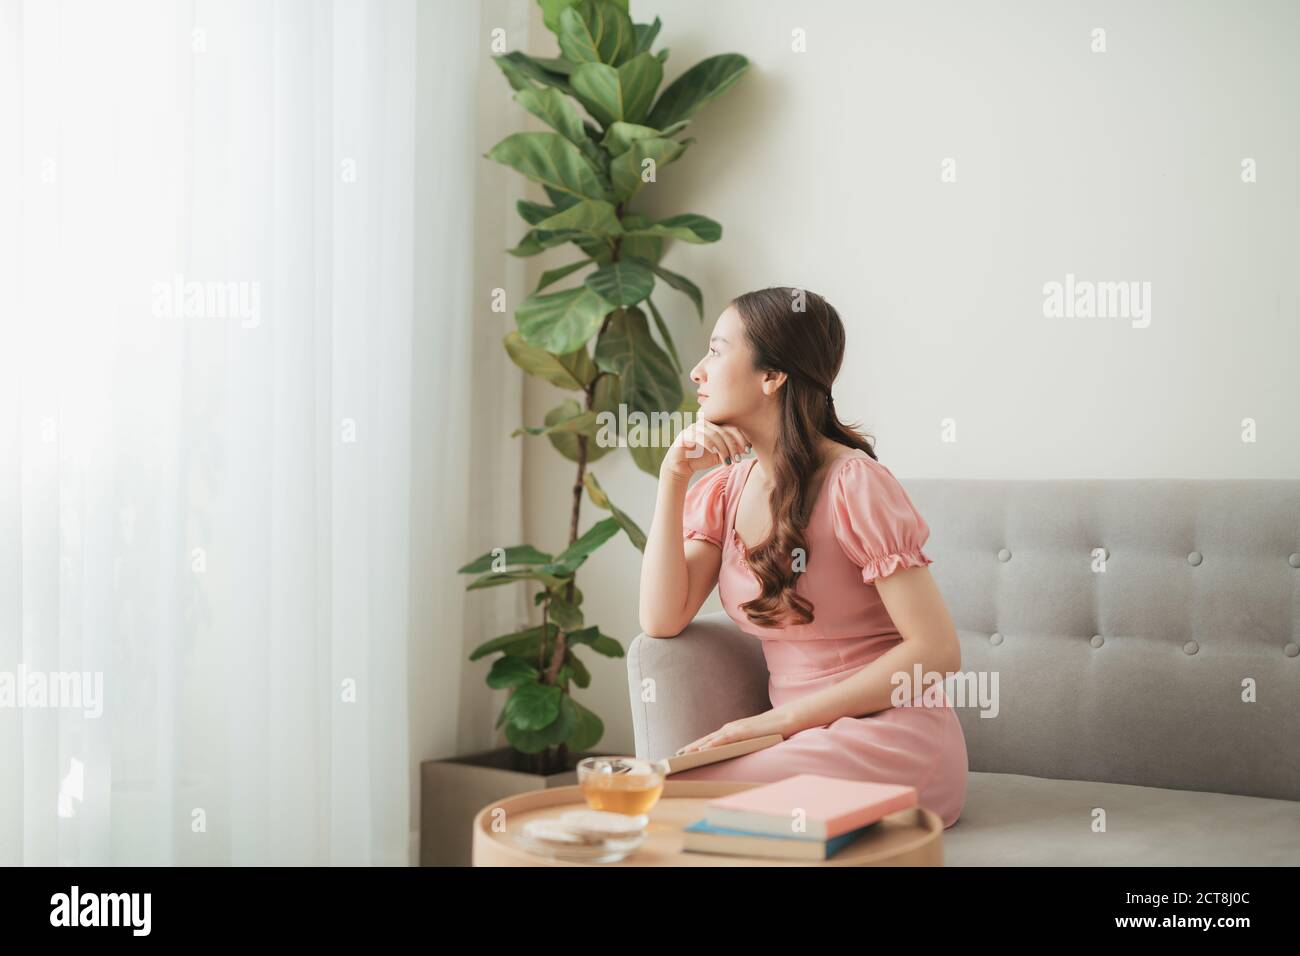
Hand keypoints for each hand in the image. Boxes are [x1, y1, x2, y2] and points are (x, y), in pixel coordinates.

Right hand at [660, 418, 751, 481]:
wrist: (681, 467)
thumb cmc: (700, 459)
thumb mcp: (720, 455)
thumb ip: (731, 450)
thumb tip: (747, 448)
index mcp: (714, 425)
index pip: (731, 427)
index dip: (741, 438)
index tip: (748, 450)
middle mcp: (704, 424)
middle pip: (724, 431)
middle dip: (733, 446)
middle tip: (738, 460)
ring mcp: (694, 428)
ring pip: (714, 434)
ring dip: (723, 449)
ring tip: (728, 462)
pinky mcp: (685, 435)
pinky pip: (699, 436)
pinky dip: (709, 443)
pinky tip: (715, 452)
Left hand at [674, 709, 793, 754]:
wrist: (786, 719)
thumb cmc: (770, 731)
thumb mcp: (752, 740)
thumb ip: (742, 745)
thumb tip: (735, 756)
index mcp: (731, 730)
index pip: (709, 739)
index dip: (694, 746)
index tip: (681, 753)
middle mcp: (729, 728)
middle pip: (705, 739)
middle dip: (689, 748)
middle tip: (674, 756)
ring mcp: (735, 729)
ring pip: (710, 739)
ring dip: (695, 747)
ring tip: (682, 755)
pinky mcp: (742, 732)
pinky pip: (724, 740)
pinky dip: (712, 745)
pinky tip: (702, 750)